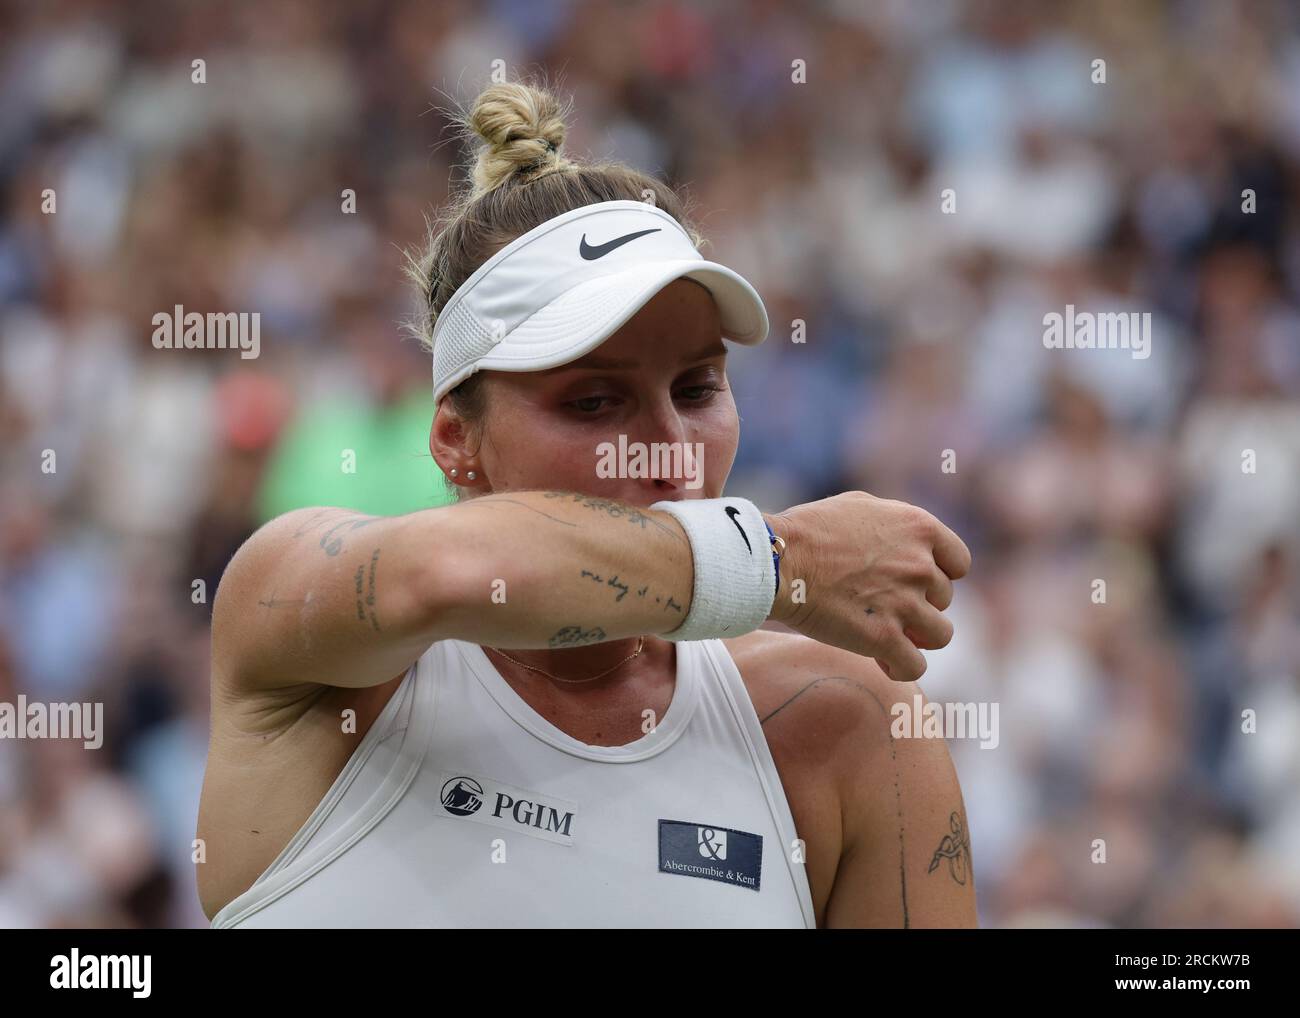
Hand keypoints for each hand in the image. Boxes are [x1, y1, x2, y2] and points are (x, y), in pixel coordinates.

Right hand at [765, 492, 970, 680]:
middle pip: (944, 600)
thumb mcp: (861, 506)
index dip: (939, 576)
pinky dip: (900, 667)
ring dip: (917, 638)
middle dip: (918, 605)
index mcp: (919, 528)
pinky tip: (883, 661)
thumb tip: (909, 541)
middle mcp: (920, 565)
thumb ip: (896, 524)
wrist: (776, 561)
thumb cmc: (808, 531)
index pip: (959, 564)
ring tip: (889, 636)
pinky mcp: (884, 638)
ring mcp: (905, 603)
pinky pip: (915, 666)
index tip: (915, 583)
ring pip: (940, 636)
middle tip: (883, 607)